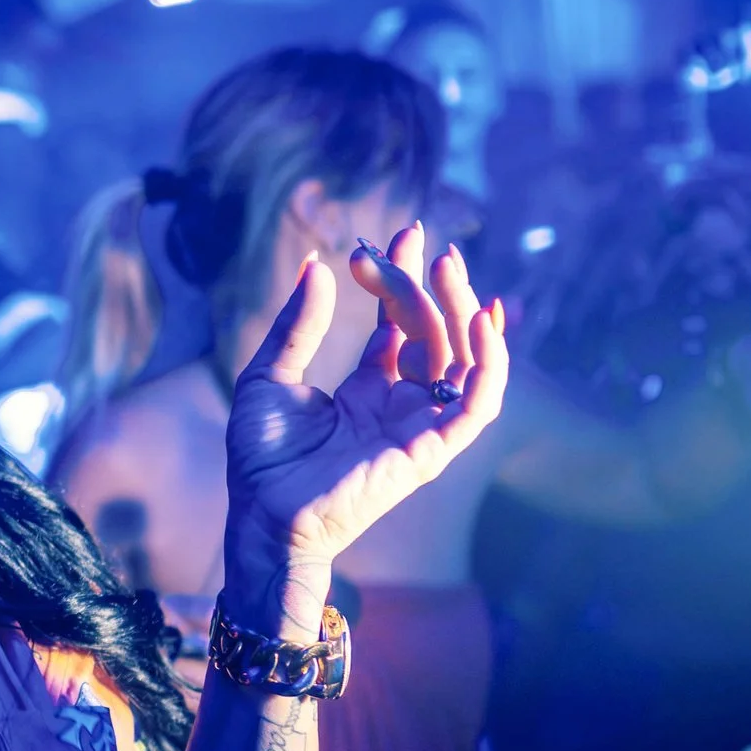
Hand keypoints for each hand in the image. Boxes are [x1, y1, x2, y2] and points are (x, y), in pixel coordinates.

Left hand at [222, 226, 507, 625]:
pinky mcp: (432, 449)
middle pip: (433, 331)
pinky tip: (481, 320)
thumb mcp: (267, 378)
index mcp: (367, 388)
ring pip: (463, 358)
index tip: (400, 234)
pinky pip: (479, 403)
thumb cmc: (261, 460)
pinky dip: (489, 363)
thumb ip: (298, 326)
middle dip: (428, 282)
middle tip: (414, 238)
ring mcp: (419, 425)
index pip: (402, 323)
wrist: (263, 516)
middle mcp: (400, 403)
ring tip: (445, 264)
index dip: (403, 278)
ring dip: (462, 308)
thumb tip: (317, 265)